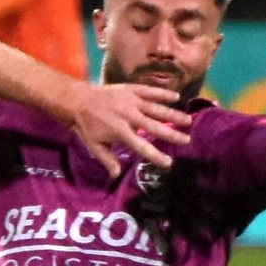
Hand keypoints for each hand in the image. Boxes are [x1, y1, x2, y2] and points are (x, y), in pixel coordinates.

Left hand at [69, 81, 191, 175]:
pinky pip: (150, 91)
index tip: (169, 163)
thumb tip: (116, 176)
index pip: (142, 146)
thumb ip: (108, 160)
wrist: (77, 101)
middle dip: (172, 134)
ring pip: (156, 108)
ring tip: (188, 120)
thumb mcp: (94, 146)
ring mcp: (131, 101)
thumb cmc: (86, 126)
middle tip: (187, 140)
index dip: (156, 156)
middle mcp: (129, 116)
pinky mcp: (131, 89)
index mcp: (120, 132)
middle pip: (154, 127)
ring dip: (173, 114)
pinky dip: (163, 93)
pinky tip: (177, 97)